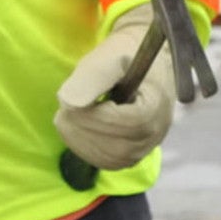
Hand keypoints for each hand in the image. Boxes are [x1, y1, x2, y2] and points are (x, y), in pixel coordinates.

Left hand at [54, 4, 175, 169]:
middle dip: (83, 130)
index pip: (128, 124)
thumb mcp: (110, 56)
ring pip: (110, 158)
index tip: (69, 104)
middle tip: (63, 111)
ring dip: (80, 140)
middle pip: (118, 146)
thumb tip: (68, 102)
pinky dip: (85, 149)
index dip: (93, 118)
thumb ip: (92, 75)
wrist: (139, 64)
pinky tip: (76, 128)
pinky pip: (107, 162)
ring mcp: (146, 147)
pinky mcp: (132, 156)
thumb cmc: (124, 57)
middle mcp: (157, 132)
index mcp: (157, 104)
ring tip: (68, 116)